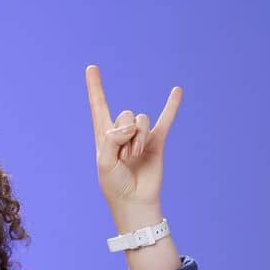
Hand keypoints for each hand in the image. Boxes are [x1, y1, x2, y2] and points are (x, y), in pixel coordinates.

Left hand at [85, 64, 179, 208]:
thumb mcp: (104, 161)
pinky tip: (177, 91)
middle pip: (125, 115)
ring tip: (134, 158)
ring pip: (141, 121)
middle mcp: (122, 132)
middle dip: (125, 136)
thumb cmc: (115, 184)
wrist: (135, 202)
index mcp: (104, 134)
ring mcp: (140, 136)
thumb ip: (113, 138)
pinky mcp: (156, 142)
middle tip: (124, 158)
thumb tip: (132, 126)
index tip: (92, 68)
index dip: (95, 87)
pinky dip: (171, 106)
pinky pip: (165, 120)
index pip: (99, 105)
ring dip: (137, 140)